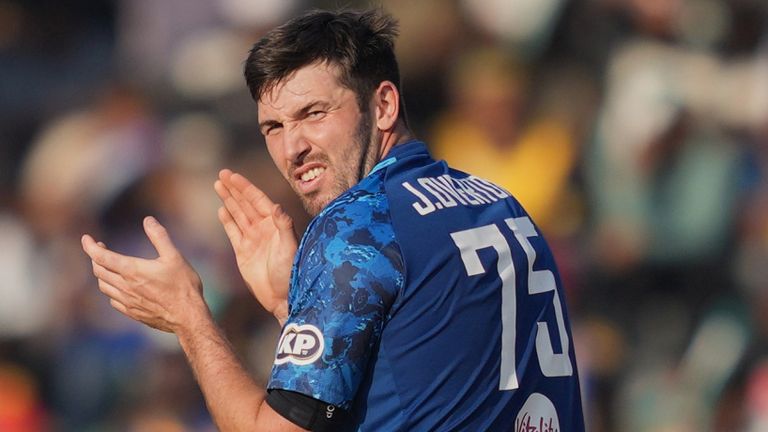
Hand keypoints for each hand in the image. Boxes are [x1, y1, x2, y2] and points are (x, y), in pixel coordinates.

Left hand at [81, 216, 206, 332]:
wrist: (187, 317)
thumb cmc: (183, 286)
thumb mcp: (175, 256)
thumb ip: (159, 237)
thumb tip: (148, 220)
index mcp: (132, 271)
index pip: (101, 257)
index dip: (90, 246)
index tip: (86, 238)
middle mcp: (125, 286)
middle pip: (99, 271)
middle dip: (96, 257)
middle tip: (101, 248)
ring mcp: (127, 301)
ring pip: (104, 286)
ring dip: (101, 274)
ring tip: (108, 266)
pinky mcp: (132, 312)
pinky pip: (113, 300)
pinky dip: (111, 290)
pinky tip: (119, 287)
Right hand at [215, 169, 296, 320]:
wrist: (282, 296)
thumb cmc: (290, 272)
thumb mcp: (289, 247)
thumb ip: (284, 225)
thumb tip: (276, 206)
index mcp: (274, 224)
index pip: (257, 200)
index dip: (244, 187)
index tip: (232, 175)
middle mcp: (263, 229)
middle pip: (245, 203)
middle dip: (234, 189)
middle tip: (221, 174)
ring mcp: (252, 240)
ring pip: (238, 214)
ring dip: (228, 200)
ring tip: (217, 186)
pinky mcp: (243, 252)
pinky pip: (233, 232)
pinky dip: (227, 220)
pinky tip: (221, 210)